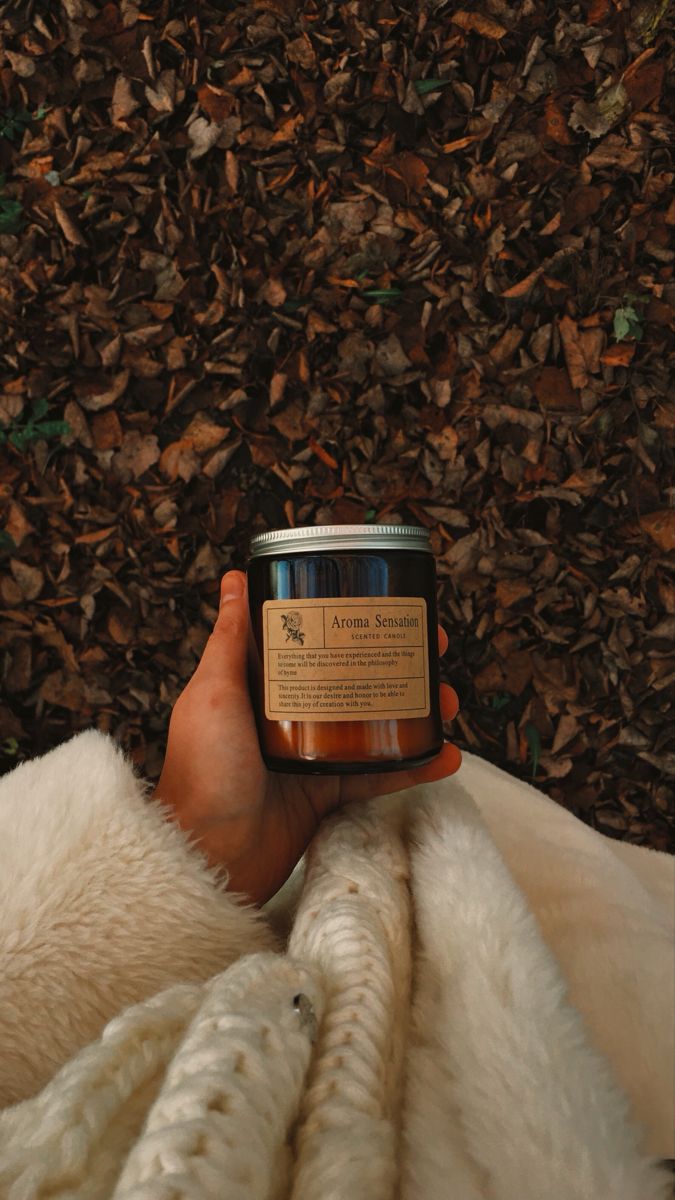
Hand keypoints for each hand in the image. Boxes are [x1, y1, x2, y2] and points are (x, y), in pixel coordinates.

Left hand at [154, 571, 460, 905]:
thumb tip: (236, 579)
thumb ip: (230, 640)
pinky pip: (380, 775)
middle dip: (400, 660)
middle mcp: (290, 714)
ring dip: (417, 711)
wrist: (207, 857)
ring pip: (376, 723)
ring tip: (449, 702)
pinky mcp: (328, 794)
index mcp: (262, 684)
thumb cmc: (201, 771)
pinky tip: (447, 756)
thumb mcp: (213, 694)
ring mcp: (312, 754)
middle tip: (435, 647)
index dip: (354, 620)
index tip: (391, 603)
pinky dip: (414, 767)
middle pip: (355, 676)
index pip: (315, 638)